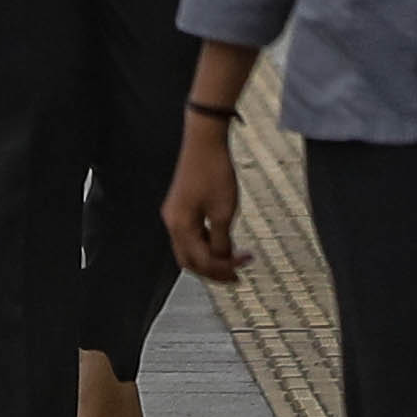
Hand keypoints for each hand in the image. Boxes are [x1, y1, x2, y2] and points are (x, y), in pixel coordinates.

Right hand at [161, 111, 242, 282]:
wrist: (205, 141)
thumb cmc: (214, 172)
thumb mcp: (223, 212)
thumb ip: (222, 241)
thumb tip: (223, 260)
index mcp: (180, 226)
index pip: (201, 261)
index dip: (223, 269)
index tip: (244, 267)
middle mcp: (172, 223)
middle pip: (190, 260)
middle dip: (213, 271)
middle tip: (237, 276)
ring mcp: (175, 214)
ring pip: (190, 248)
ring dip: (210, 258)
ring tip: (233, 261)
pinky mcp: (180, 206)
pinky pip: (191, 234)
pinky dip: (206, 244)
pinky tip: (224, 242)